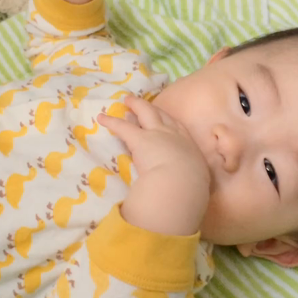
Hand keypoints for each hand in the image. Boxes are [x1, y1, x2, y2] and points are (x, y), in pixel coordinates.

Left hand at [98, 96, 210, 235]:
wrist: (183, 184)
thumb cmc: (191, 190)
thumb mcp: (196, 186)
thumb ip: (189, 186)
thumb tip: (187, 197)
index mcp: (190, 150)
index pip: (180, 131)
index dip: (170, 123)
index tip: (163, 118)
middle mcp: (176, 138)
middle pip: (163, 117)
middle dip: (153, 109)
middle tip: (142, 105)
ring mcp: (158, 135)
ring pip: (147, 113)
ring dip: (136, 106)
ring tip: (127, 101)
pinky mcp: (140, 139)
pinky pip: (123, 127)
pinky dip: (112, 121)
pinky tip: (102, 118)